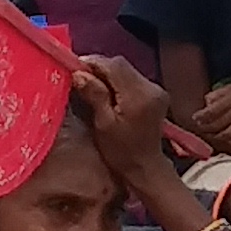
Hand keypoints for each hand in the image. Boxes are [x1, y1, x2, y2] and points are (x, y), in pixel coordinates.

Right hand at [69, 56, 182, 195]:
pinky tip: (108, 92)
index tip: (74, 69)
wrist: (146, 167)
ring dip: (108, 74)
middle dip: (99, 68)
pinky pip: (133, 78)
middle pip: (121, 64)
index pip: (114, 66)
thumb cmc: (121, 151)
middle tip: (81, 78)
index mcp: (138, 96)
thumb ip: (94, 95)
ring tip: (92, 86)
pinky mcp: (156, 93)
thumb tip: (79, 73)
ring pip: (126, 69)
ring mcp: (156, 90)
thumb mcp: (103, 124)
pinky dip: (118, 80)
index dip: (92, 63)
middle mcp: (151, 88)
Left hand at [196, 80, 230, 151]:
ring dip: (218, 136)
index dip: (201, 116)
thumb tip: (205, 102)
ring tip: (212, 135)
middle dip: (206, 128)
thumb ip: (216, 94)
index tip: (195, 118)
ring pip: (228, 134)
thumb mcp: (230, 87)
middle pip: (217, 124)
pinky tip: (230, 140)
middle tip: (200, 128)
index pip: (211, 111)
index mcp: (229, 101)